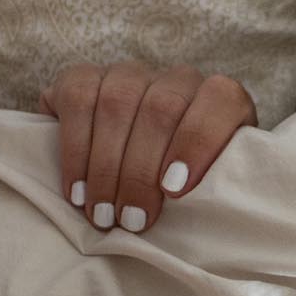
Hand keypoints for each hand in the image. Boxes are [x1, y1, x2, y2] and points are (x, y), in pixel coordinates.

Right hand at [37, 62, 257, 233]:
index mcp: (221, 99)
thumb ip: (220, 188)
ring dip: (106, 167)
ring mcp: (130, 75)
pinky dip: (75, 150)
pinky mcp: (84, 77)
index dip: (198, 141)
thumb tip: (213, 211)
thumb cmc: (184, 186)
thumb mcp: (213, 185)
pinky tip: (76, 190)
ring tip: (102, 213)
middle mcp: (177, 79)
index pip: (221, 100)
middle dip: (142, 172)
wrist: (134, 161)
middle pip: (161, 110)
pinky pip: (78, 100)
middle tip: (131, 220)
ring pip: (117, 104)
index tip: (175, 190)